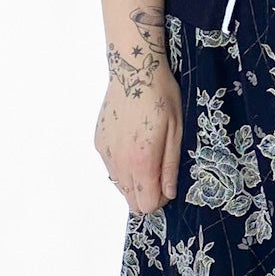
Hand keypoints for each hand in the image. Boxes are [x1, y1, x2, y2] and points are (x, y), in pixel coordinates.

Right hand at [94, 66, 183, 215]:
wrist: (134, 71)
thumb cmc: (161, 98)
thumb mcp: (176, 132)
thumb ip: (170, 167)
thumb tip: (168, 194)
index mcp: (141, 161)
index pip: (146, 204)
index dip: (160, 200)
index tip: (168, 184)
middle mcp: (119, 162)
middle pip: (131, 200)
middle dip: (147, 193)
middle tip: (160, 171)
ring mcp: (106, 153)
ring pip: (120, 185)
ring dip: (134, 180)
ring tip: (147, 154)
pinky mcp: (98, 143)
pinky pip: (111, 167)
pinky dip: (122, 165)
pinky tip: (133, 144)